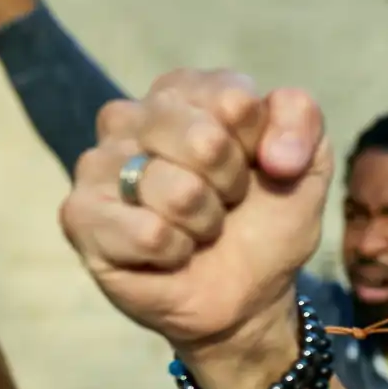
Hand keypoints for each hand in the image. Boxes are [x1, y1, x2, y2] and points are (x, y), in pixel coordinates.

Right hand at [60, 70, 330, 361]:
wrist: (247, 295)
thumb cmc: (266, 223)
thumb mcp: (307, 167)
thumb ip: (301, 121)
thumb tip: (276, 153)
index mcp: (185, 93)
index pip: (234, 99)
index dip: (259, 146)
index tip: (258, 167)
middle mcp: (134, 117)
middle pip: (204, 139)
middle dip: (233, 185)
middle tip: (226, 202)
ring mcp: (99, 163)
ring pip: (176, 189)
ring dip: (205, 223)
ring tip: (197, 229)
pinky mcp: (80, 214)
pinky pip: (147, 232)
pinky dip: (176, 252)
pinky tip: (170, 253)